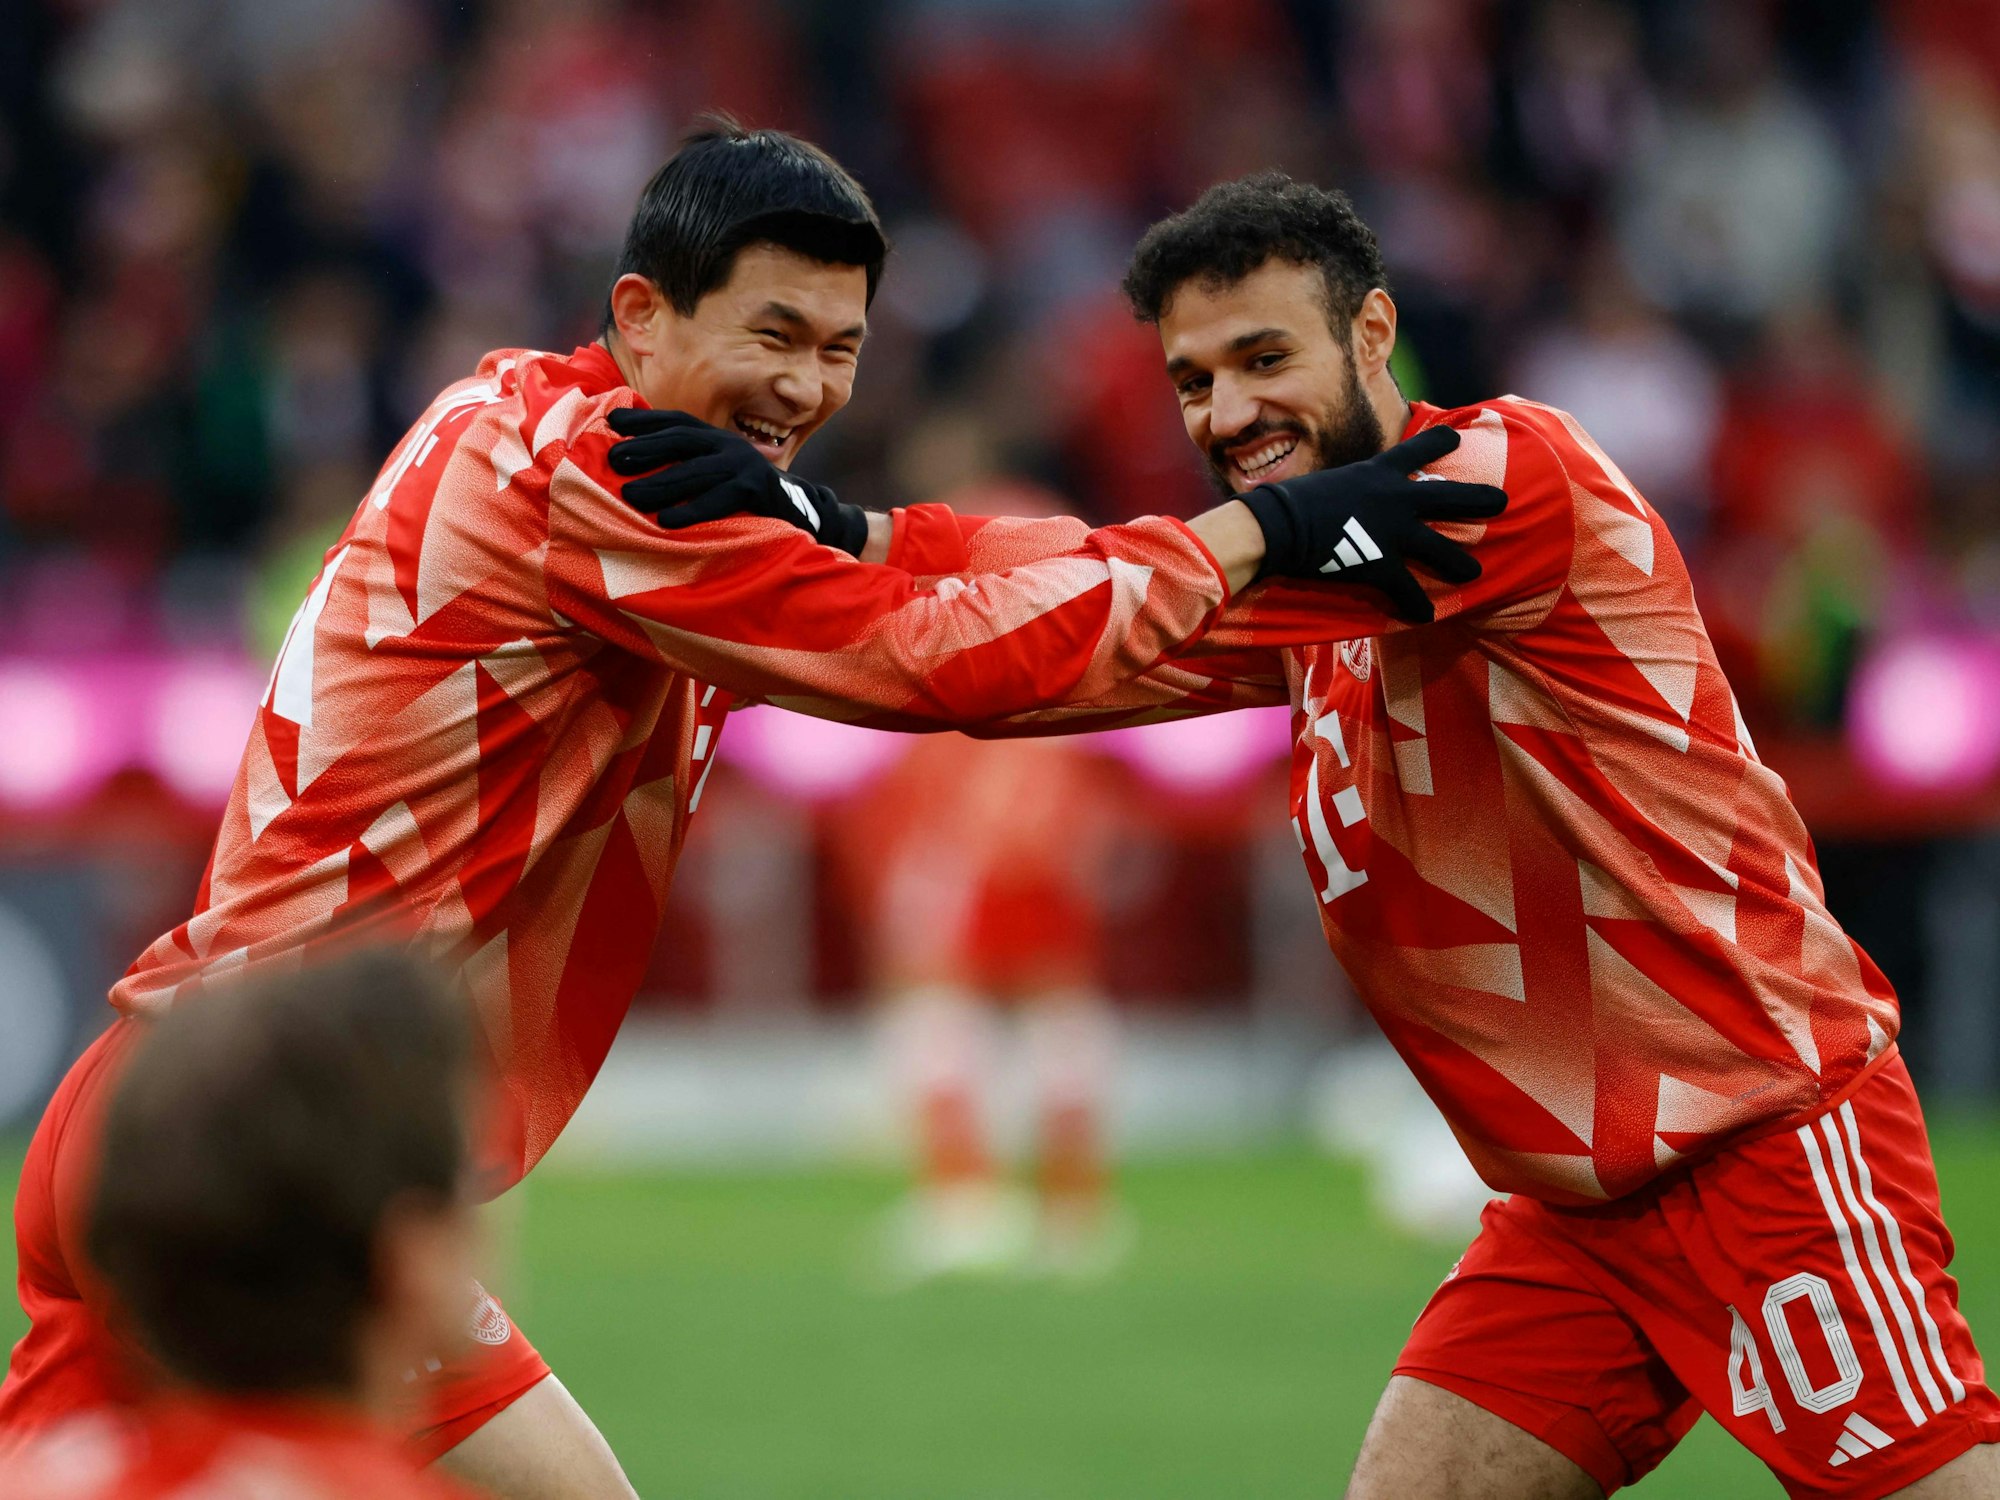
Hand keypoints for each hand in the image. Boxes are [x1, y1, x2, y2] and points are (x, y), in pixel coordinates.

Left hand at [604, 408, 869, 556]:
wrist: (798, 512)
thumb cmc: (745, 498)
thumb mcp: (716, 473)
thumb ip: (687, 465)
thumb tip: (636, 464)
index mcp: (717, 438)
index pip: (677, 421)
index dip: (646, 420)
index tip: (613, 421)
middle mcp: (729, 445)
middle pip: (682, 441)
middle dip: (647, 448)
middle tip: (614, 459)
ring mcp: (744, 465)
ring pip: (696, 472)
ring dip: (661, 484)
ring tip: (630, 496)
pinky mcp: (757, 490)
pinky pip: (719, 500)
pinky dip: (692, 510)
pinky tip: (668, 522)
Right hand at [1238, 426, 1506, 623]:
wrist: (1280, 525)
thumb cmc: (1290, 502)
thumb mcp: (1329, 482)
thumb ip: (1351, 490)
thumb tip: (1347, 502)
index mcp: (1378, 472)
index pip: (1417, 450)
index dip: (1439, 443)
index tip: (1456, 439)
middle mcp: (1395, 498)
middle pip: (1449, 496)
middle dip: (1479, 499)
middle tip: (1502, 502)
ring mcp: (1392, 532)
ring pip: (1441, 549)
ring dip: (1459, 563)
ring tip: (1473, 573)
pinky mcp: (1382, 564)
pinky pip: (1408, 590)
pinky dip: (1416, 606)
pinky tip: (1425, 616)